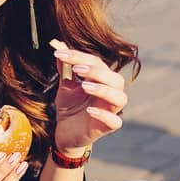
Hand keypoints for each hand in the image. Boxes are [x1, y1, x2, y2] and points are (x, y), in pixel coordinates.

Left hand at [51, 39, 126, 153]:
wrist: (65, 133)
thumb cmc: (70, 107)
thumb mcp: (65, 86)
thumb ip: (65, 69)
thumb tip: (59, 47)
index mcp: (102, 80)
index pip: (97, 63)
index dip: (79, 56)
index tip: (60, 53)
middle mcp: (110, 93)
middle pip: (115, 79)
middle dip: (97, 72)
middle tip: (77, 68)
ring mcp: (111, 110)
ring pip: (119, 98)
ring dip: (104, 90)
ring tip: (84, 86)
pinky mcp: (108, 127)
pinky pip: (114, 121)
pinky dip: (104, 115)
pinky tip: (89, 110)